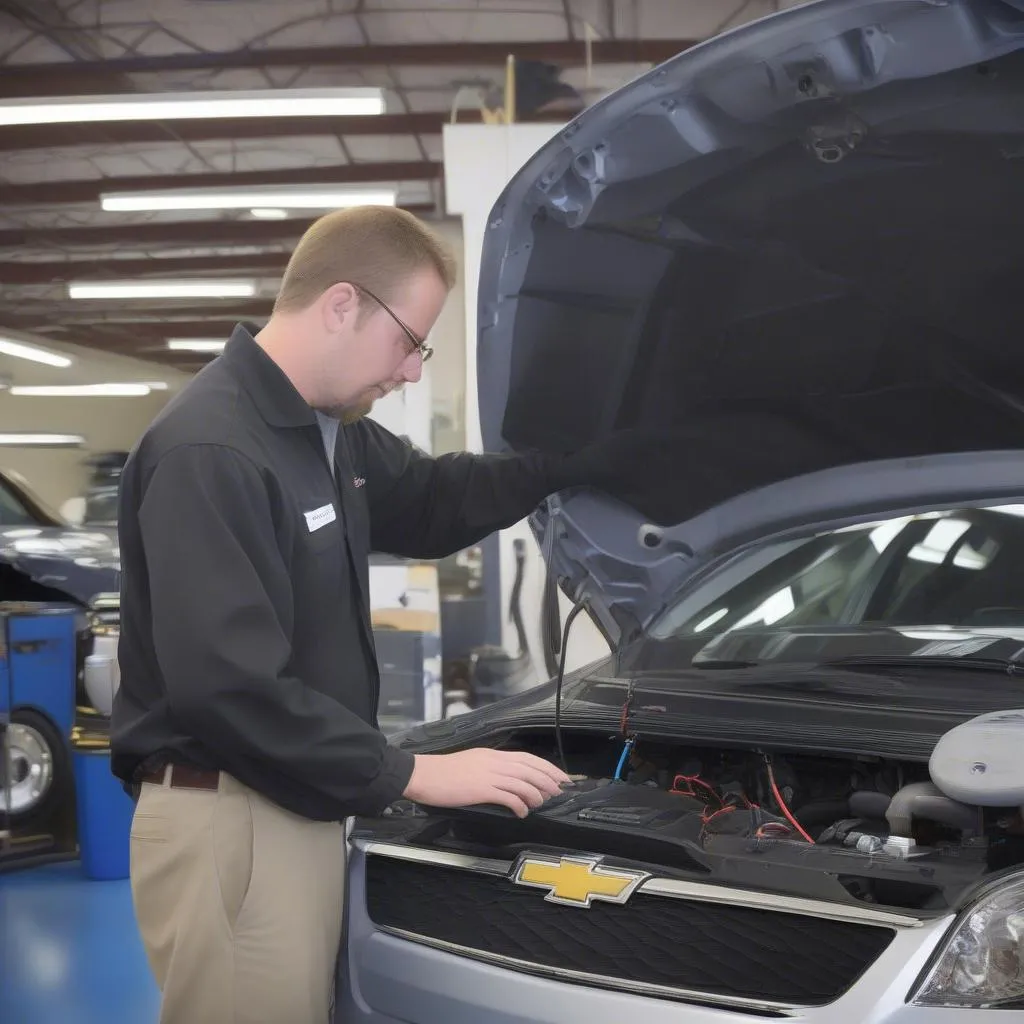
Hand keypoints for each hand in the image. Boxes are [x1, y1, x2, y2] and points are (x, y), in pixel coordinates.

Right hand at [402, 748, 571, 817]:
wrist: (424, 774)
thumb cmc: (444, 772)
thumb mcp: (472, 763)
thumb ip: (490, 768)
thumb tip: (508, 779)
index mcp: (492, 754)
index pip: (527, 758)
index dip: (546, 767)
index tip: (559, 776)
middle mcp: (494, 762)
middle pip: (530, 768)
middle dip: (548, 780)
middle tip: (559, 791)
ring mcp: (488, 775)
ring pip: (522, 782)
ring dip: (536, 794)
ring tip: (541, 802)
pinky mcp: (481, 789)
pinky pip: (508, 796)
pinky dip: (520, 804)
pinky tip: (523, 812)